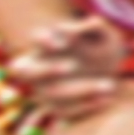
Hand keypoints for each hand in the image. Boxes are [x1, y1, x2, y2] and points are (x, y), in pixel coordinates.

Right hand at [0, 11, 133, 123]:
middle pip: (24, 71)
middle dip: (46, 69)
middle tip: (73, 65)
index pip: (36, 38)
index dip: (44, 40)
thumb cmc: (103, 45)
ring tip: (110, 84)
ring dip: (79, 91)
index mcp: (50, 42)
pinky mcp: (56, 107)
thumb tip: (90, 23)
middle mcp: (40, 66)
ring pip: (49, 94)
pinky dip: (85, 106)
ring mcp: (45, 88)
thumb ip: (97, 27)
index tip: (63, 43)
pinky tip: (107, 99)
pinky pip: (63, 112)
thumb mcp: (106, 34)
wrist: (109, 70)